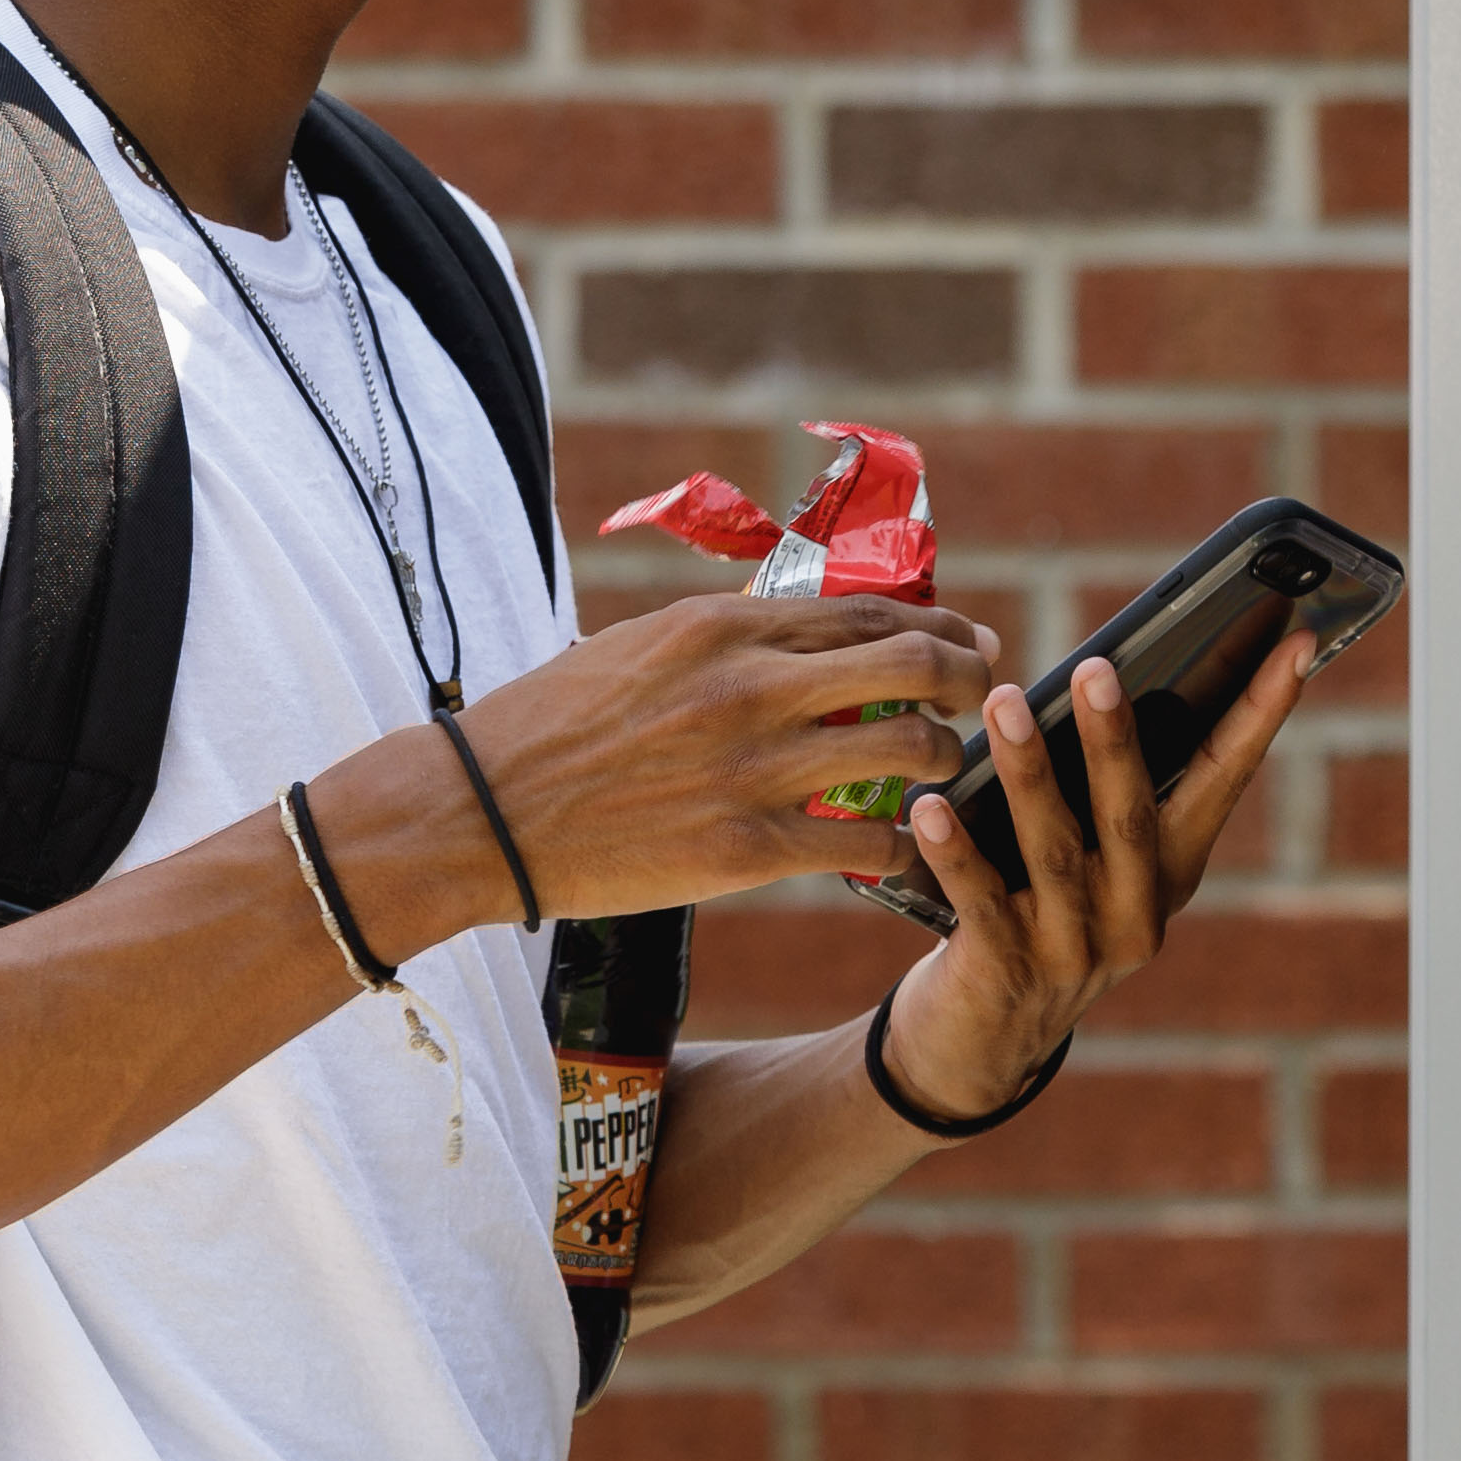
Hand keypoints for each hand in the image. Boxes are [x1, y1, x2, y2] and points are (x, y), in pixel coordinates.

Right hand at [316, 588, 1004, 947]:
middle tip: (982, 697)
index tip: (965, 640)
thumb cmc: (550, 730)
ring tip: (942, 775)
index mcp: (720, 626)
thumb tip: (797, 636)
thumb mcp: (638, 650)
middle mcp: (748, 683)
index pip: (865, 608)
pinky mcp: (746, 847)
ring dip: (944, 760)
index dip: (936, 623)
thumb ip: (723, 641)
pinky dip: (904, 845)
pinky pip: (869, 841)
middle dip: (968, 676)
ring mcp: (753, 766)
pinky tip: (903, 851)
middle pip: (911, 660)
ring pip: (908, 747)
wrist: (478, 813)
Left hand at [876, 636, 1314, 1115]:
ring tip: (1004, 703)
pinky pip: (982, 899)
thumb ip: (1096, 793)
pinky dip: (957, 850)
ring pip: (1056, 849)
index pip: (1225, 780)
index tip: (1296, 646)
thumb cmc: (1039, 915)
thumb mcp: (1090, 863)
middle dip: (1116, 738)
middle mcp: (1136, 912)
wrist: (984, 1044)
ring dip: (1029, 773)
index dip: (1260, 713)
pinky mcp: (1007, 971)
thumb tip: (1088, 683)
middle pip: (1133, 813)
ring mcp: (1075, 948)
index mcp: (1170, 871)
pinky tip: (933, 805)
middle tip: (1098, 667)